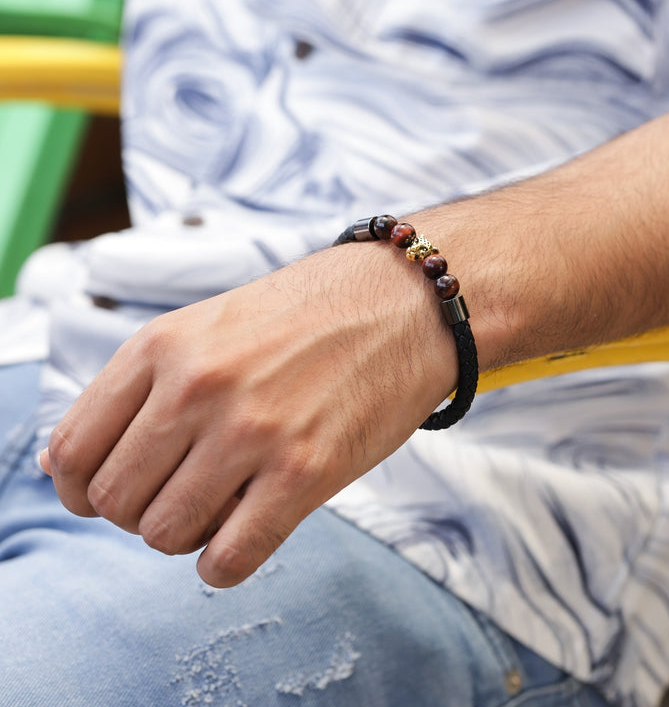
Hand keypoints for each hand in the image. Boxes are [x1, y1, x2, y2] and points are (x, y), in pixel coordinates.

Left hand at [40, 244, 457, 586]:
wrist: (402, 302)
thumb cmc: (307, 314)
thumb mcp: (207, 325)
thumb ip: (141, 387)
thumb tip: (66, 466)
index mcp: (163, 346)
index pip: (75, 449)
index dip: (80, 489)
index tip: (106, 496)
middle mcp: (198, 387)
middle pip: (116, 500)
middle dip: (137, 513)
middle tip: (178, 496)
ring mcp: (252, 431)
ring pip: (164, 534)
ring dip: (183, 536)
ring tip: (218, 509)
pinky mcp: (307, 472)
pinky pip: (229, 560)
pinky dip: (221, 566)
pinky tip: (239, 540)